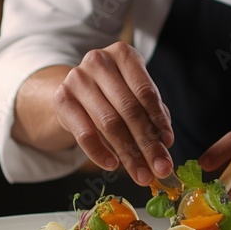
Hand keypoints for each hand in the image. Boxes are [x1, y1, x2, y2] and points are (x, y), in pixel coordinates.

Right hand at [53, 42, 173, 184]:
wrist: (72, 91)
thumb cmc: (112, 93)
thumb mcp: (134, 95)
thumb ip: (152, 114)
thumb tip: (165, 143)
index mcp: (124, 54)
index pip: (146, 92)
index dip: (159, 121)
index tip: (169, 146)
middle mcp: (99, 61)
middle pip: (129, 110)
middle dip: (148, 143)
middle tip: (161, 169)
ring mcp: (77, 79)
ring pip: (109, 123)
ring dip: (128, 154)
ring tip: (142, 174)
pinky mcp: (62, 99)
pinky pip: (84, 132)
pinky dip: (99, 152)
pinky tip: (112, 165)